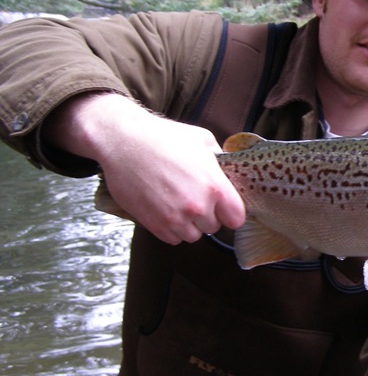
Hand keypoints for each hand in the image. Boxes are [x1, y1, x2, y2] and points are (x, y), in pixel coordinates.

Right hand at [44, 93, 245, 243]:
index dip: (231, 213)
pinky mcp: (153, 224)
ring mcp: (174, 218)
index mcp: (214, 186)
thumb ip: (221, 160)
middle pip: (213, 227)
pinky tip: (166, 210)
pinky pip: (172, 239)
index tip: (225, 208)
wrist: (124, 141)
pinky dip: (171, 229)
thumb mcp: (202, 140)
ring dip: (189, 224)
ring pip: (193, 236)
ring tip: (179, 203)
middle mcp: (197, 206)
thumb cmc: (163, 137)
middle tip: (196, 198)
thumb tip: (229, 171)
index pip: (236, 218)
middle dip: (208, 215)